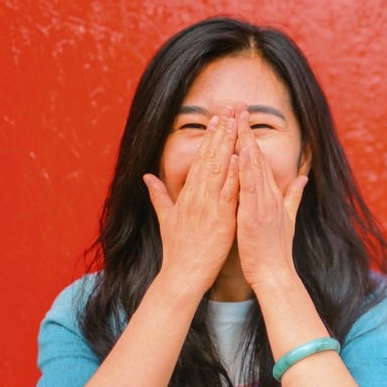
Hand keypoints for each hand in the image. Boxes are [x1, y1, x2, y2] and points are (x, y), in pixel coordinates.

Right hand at [143, 114, 239, 295]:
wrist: (182, 274)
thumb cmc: (177, 249)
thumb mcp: (165, 218)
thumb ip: (159, 196)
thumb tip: (147, 177)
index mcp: (186, 195)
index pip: (200, 161)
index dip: (209, 139)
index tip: (217, 120)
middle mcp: (196, 197)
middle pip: (210, 159)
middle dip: (220, 134)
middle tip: (230, 112)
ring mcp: (208, 207)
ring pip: (219, 171)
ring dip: (228, 146)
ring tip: (235, 125)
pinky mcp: (220, 219)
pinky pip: (228, 194)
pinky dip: (233, 176)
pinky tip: (239, 158)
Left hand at [235, 108, 308, 287]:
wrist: (275, 272)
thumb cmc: (275, 249)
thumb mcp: (287, 218)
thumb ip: (294, 196)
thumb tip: (303, 178)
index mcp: (272, 195)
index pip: (260, 161)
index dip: (251, 138)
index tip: (243, 118)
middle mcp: (269, 194)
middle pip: (256, 156)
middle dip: (246, 131)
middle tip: (239, 107)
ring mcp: (263, 202)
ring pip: (254, 166)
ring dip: (245, 141)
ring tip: (238, 120)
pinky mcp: (255, 213)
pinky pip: (250, 186)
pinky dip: (246, 168)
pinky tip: (240, 151)